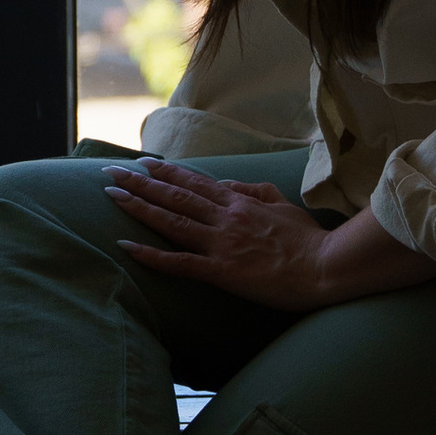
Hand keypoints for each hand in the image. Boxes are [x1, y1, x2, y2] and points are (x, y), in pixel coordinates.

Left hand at [105, 163, 337, 310]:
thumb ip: (254, 190)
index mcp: (240, 202)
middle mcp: (225, 218)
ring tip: (111, 195)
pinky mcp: (222, 271)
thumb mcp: (282, 203)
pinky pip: (180, 262)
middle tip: (110, 173)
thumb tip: (227, 183)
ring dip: (139, 207)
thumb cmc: (308, 240)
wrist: (325, 267)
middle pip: (175, 196)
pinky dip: (151, 255)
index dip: (166, 172)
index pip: (195, 182)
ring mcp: (222, 243)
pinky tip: (127, 247)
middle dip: (139, 183)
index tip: (141, 163)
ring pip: (172, 221)